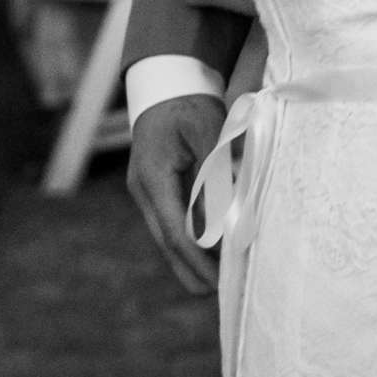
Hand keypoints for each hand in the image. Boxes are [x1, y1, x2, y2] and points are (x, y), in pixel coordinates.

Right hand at [127, 93, 225, 295]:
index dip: (198, 260)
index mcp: (152, 178)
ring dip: (192, 258)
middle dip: (192, 270)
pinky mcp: (157, 188)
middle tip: (221, 295)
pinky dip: (192, 238)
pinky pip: (174, 221)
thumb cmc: (188, 102)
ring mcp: (148, 191)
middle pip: (167, 242)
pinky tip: (212, 250)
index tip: (219, 281)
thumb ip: (217, 171)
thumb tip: (232, 212)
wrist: (166, 81)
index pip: (176, 231)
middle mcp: (144, 190)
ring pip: (169, 235)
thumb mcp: (207, 131)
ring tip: (221, 280)